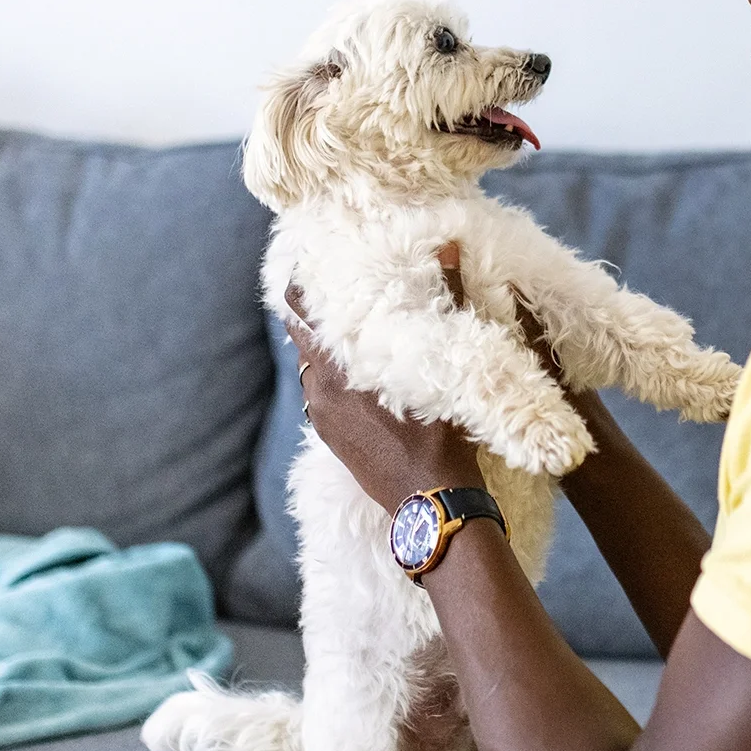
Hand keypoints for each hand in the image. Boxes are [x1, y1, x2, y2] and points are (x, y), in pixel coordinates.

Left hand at [283, 241, 489, 512]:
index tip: (308, 264)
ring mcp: (322, 418)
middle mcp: (319, 391)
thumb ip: (446, 300)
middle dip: (319, 316)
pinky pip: (322, 397)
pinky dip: (334, 380)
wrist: (431, 502)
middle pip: (304, 339)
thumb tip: (450, 248)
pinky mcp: (330, 439)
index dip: (299, 287)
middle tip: (338, 292)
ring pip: (314, 370)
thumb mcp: (443, 362)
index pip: (299, 314)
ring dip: (329, 351)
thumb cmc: (442, 433)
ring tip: (353, 332)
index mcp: (338, 367)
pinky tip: (360, 377)